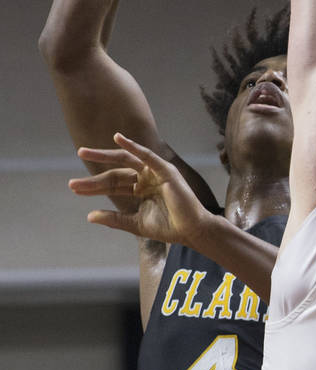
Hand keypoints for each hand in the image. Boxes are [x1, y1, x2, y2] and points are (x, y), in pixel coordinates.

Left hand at [69, 133, 211, 248]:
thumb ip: (114, 219)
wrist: (190, 231)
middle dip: (94, 175)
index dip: (93, 187)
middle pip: (115, 172)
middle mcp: (145, 178)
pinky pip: (146, 155)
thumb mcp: (135, 223)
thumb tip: (90, 216)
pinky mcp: (164, 169)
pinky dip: (133, 145)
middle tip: (72, 178)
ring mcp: (154, 172)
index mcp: (140, 189)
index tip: (74, 188)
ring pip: (125, 161)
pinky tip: (118, 138)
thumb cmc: (168, 227)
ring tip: (83, 152)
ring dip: (104, 155)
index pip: (112, 185)